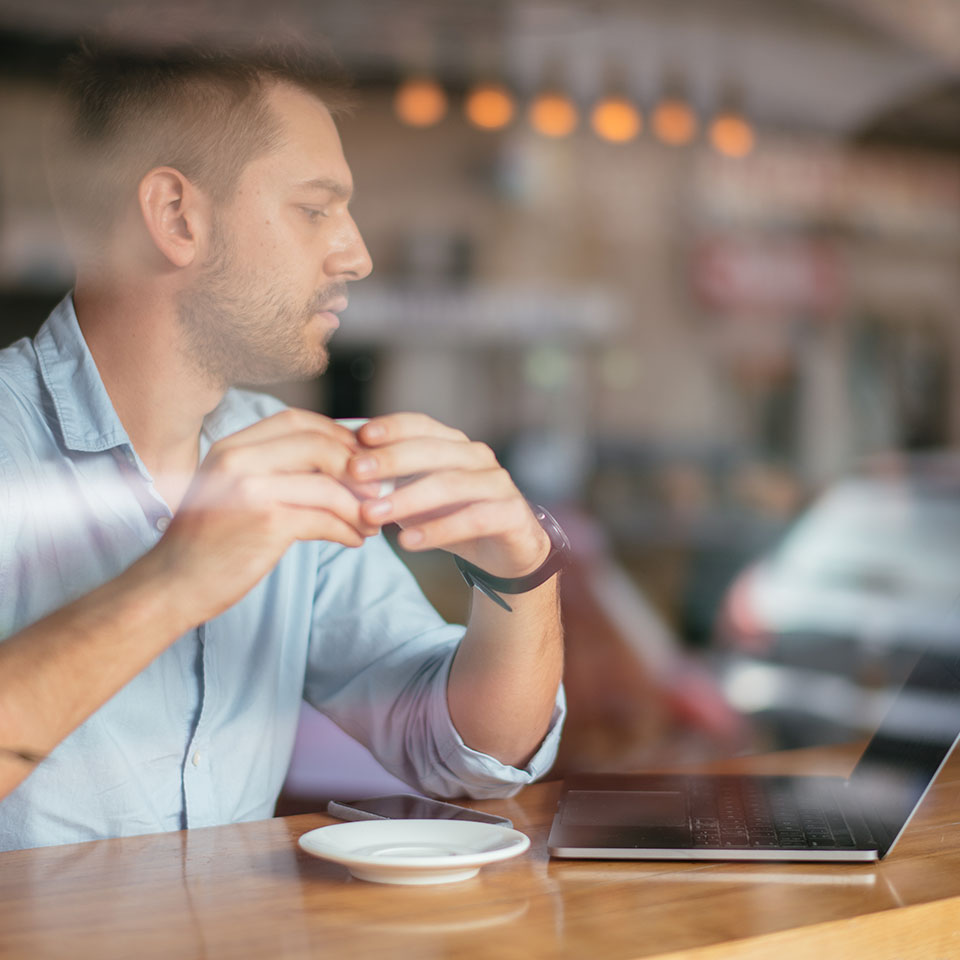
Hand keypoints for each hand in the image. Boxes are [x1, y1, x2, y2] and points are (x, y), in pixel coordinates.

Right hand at [149, 409, 379, 622]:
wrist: (169, 586)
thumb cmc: (207, 541)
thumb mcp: (229, 489)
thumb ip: (270, 469)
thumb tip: (336, 462)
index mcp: (231, 446)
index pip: (296, 421)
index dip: (336, 435)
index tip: (359, 458)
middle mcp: (238, 460)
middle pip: (319, 445)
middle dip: (356, 467)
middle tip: (376, 489)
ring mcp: (252, 490)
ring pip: (329, 485)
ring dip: (359, 505)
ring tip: (370, 521)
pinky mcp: (266, 524)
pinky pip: (326, 519)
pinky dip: (348, 530)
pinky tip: (355, 540)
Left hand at [348, 413, 550, 578]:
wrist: (507, 551)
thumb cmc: (455, 516)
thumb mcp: (419, 497)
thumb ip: (390, 483)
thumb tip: (340, 470)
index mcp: (454, 444)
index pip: (421, 425)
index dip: (392, 427)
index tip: (358, 436)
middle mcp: (478, 457)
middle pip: (433, 450)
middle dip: (391, 459)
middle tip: (355, 472)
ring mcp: (498, 483)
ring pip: (450, 484)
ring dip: (407, 498)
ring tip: (371, 515)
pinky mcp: (512, 514)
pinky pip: (473, 518)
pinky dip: (437, 529)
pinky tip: (408, 541)